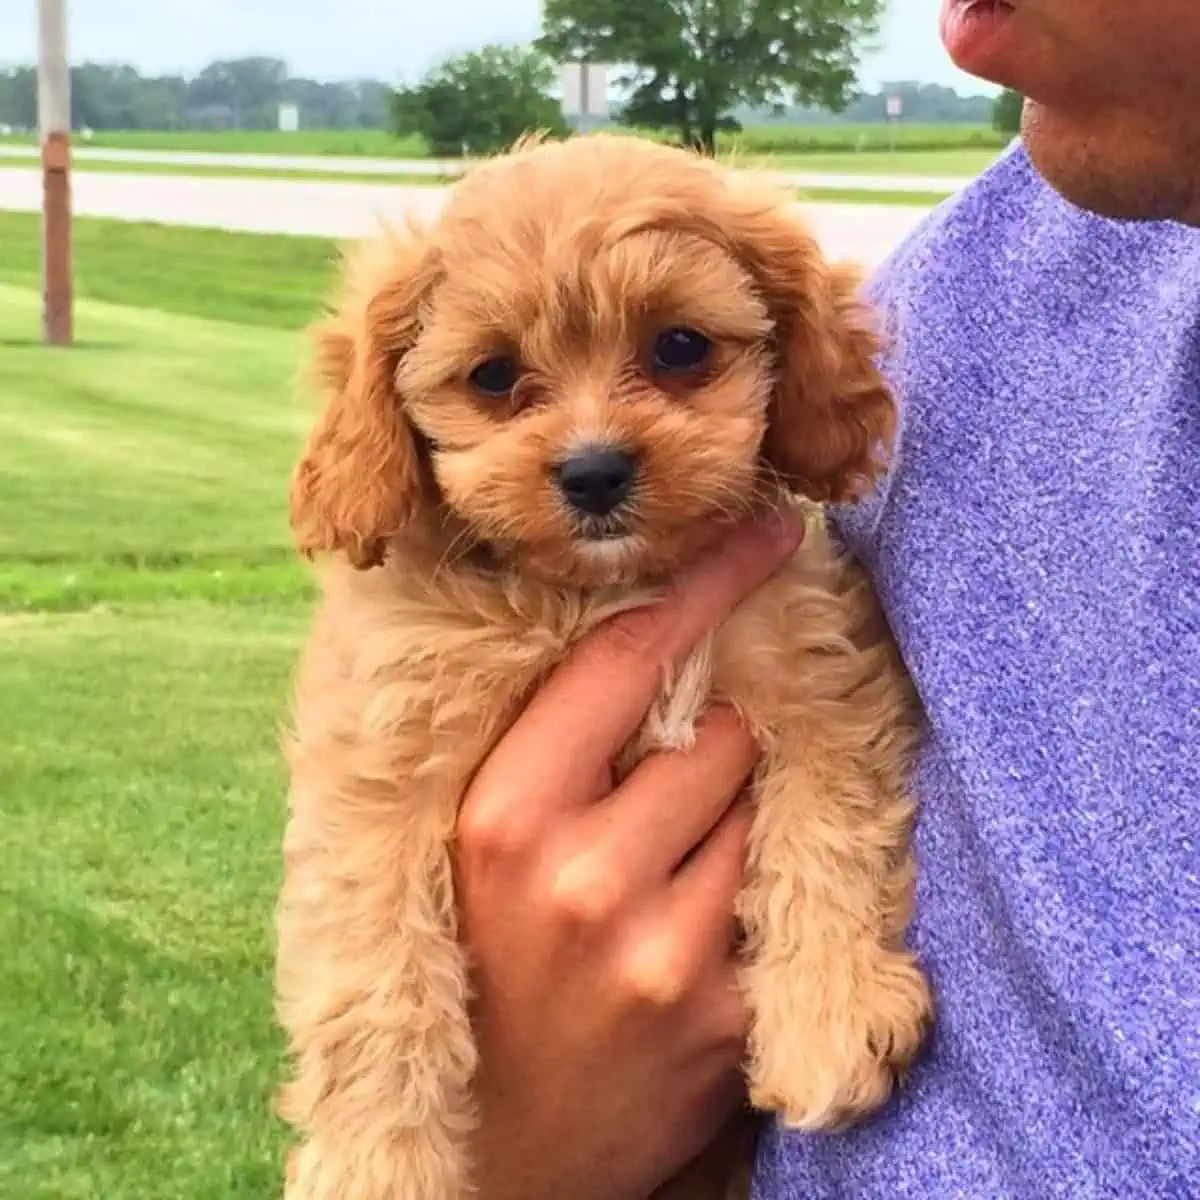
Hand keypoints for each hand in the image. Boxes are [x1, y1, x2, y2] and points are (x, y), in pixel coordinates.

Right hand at [455, 511, 803, 1199]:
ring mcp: (669, 948)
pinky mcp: (733, 1011)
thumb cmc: (475, 970)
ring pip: (758, 799)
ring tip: (670, 866)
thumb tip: (639, 634)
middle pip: (716, 729)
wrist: (500, 1152)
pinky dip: (758, 879)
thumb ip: (538, 744)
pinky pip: (781, 886)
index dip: (706, 582)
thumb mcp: (466, 848)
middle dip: (705, 739)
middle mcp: (586, 875)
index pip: (629, 657)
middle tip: (659, 790)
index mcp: (502, 815)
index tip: (768, 533)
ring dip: (734, 808)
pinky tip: (703, 921)